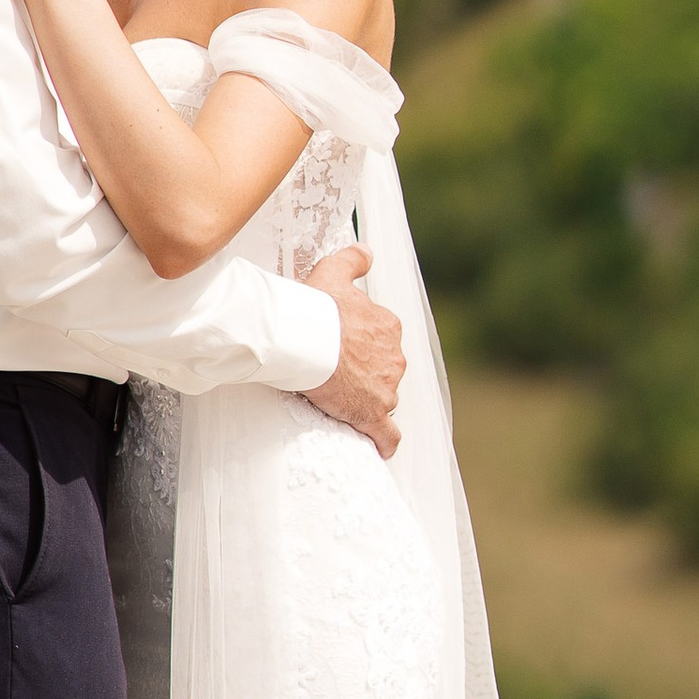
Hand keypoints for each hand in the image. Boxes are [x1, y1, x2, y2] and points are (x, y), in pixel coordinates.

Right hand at [303, 246, 403, 457]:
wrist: (304, 339)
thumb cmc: (315, 306)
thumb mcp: (333, 272)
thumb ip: (353, 260)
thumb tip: (367, 251)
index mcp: (387, 326)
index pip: (382, 341)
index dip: (363, 347)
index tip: (343, 350)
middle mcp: (394, 357)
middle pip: (385, 371)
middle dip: (367, 375)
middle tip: (337, 376)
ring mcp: (386, 388)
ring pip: (383, 399)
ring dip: (368, 402)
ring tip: (342, 404)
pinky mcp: (373, 414)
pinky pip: (387, 435)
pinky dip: (385, 442)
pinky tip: (380, 447)